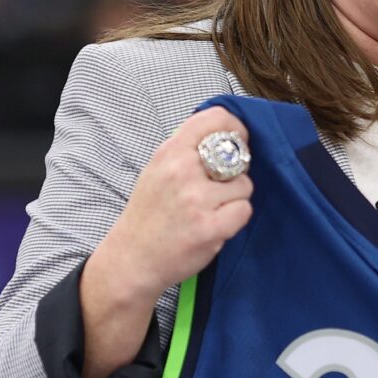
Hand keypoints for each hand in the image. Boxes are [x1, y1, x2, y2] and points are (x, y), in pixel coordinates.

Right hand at [94, 105, 256, 323]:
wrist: (132, 258)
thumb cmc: (148, 215)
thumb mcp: (157, 169)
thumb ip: (187, 150)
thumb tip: (225, 135)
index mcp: (170, 152)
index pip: (216, 118)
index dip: (236, 128)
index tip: (238, 140)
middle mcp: (182, 171)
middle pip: (237, 153)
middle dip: (236, 170)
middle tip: (220, 186)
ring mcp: (196, 199)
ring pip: (244, 185)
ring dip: (234, 199)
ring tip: (210, 210)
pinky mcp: (210, 227)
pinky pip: (244, 210)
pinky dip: (235, 219)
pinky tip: (215, 225)